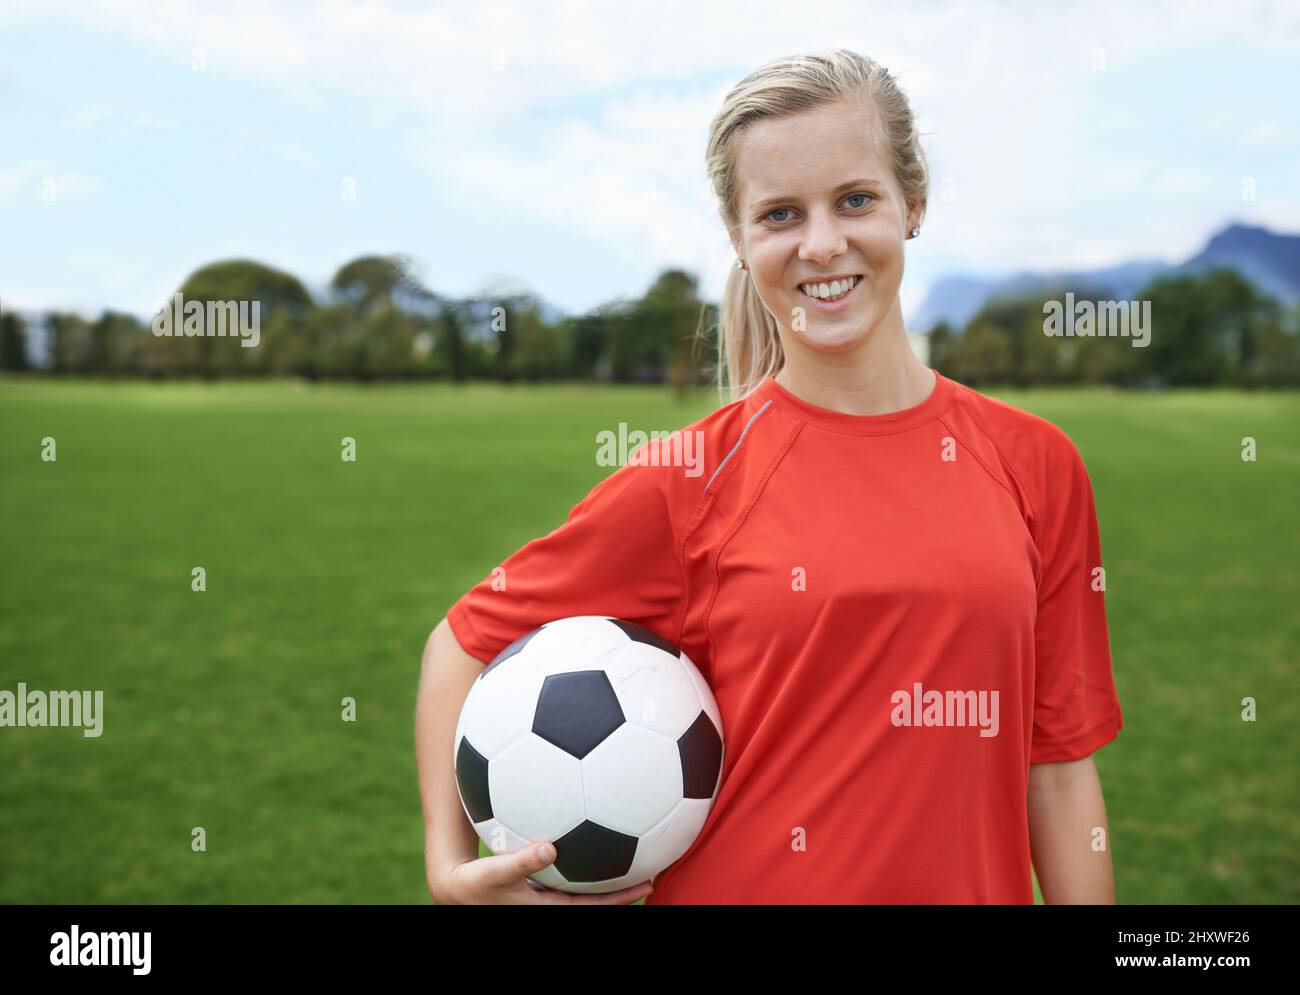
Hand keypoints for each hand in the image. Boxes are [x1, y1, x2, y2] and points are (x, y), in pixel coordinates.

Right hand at [430, 842, 653, 904]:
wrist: (457, 887)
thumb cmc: (477, 882)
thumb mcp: (496, 872)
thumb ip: (522, 862)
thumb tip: (550, 848)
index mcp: (551, 908)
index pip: (594, 906)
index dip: (621, 897)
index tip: (648, 882)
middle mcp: (554, 901)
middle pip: (597, 896)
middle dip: (624, 885)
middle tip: (654, 868)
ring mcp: (548, 892)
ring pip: (584, 883)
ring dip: (608, 870)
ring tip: (634, 846)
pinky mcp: (540, 880)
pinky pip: (569, 870)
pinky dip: (583, 857)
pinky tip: (589, 825)